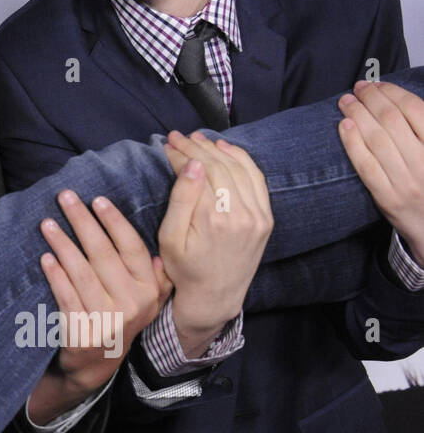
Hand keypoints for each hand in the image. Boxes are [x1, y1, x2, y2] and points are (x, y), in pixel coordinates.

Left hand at [27, 190, 171, 422]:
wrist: (95, 365)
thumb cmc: (118, 320)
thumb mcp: (146, 302)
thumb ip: (155, 277)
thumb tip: (162, 250)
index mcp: (149, 291)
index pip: (132, 249)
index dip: (114, 222)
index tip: (97, 200)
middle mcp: (133, 305)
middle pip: (104, 254)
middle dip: (82, 222)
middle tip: (65, 197)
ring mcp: (108, 321)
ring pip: (82, 273)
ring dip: (63, 244)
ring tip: (47, 223)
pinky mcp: (83, 334)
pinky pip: (67, 297)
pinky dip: (55, 276)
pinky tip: (44, 258)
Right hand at [160, 132, 272, 356]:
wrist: (215, 295)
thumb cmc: (185, 268)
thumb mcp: (170, 238)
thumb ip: (181, 199)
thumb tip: (192, 165)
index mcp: (212, 219)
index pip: (197, 172)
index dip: (180, 154)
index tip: (167, 144)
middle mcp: (240, 215)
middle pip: (218, 166)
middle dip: (195, 147)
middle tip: (178, 136)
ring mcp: (257, 216)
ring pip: (238, 168)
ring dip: (217, 149)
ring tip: (198, 139)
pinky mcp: (266, 218)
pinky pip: (256, 179)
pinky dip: (242, 160)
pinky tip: (225, 150)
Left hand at [338, 81, 423, 262]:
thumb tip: (401, 101)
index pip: (416, 111)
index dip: (393, 93)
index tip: (378, 84)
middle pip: (392, 121)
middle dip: (372, 99)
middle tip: (358, 88)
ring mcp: (406, 182)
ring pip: (377, 140)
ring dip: (358, 114)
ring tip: (346, 100)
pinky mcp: (388, 198)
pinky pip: (366, 165)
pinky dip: (352, 143)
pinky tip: (344, 125)